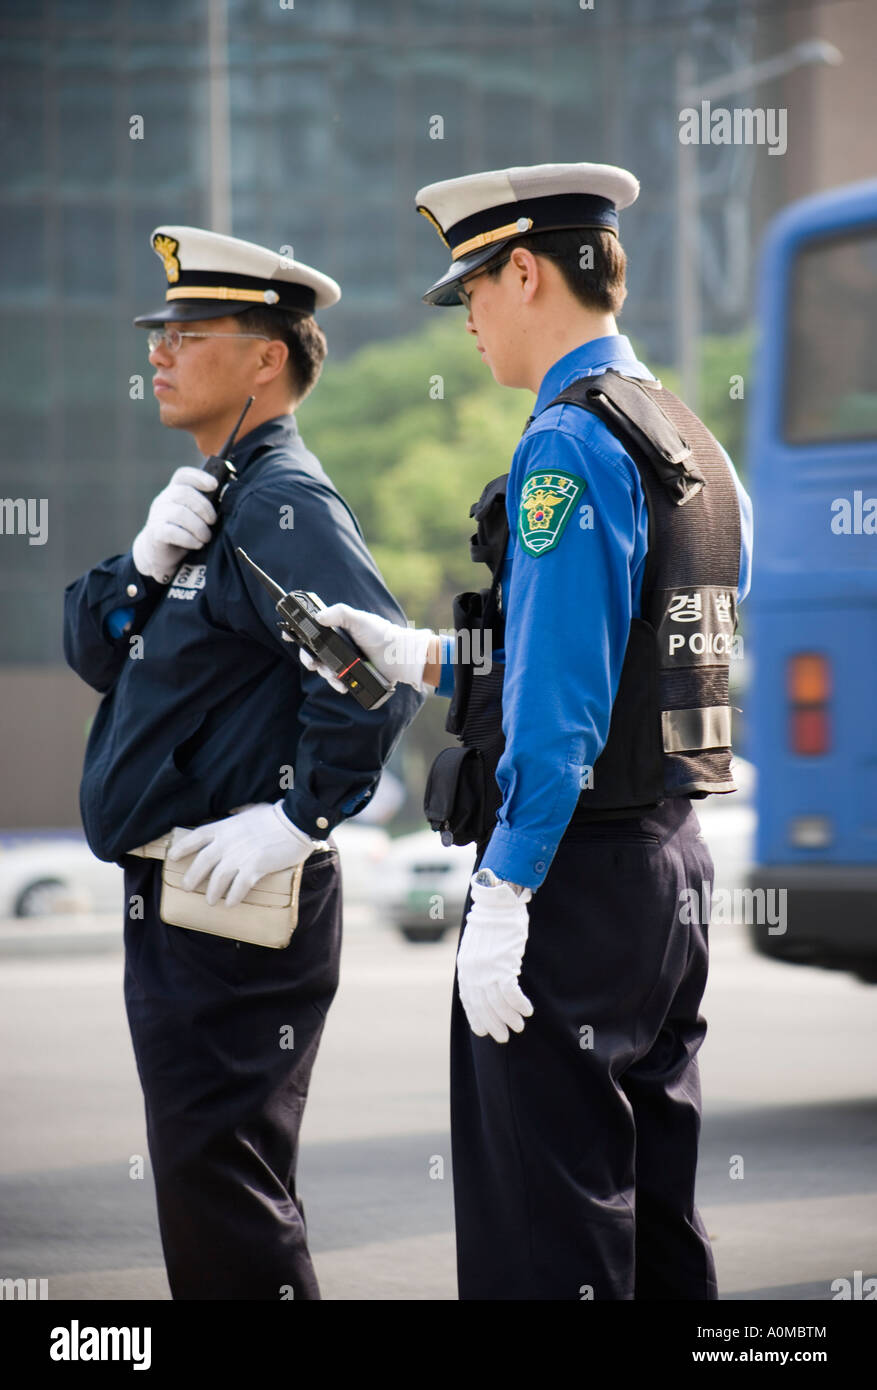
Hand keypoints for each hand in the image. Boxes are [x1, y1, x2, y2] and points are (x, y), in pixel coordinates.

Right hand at [131, 466, 218, 583]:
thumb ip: (206, 506)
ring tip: (206, 537)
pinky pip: (172, 531)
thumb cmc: (185, 533)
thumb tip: (228, 499)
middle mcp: (163, 500)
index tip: (214, 485)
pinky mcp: (155, 533)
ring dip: (199, 526)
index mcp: (174, 492)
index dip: (199, 477)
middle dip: (204, 507)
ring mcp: (157, 516)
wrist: (162, 556)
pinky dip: (189, 538)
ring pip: (179, 513)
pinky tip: (197, 544)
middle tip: (213, 521)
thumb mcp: (195, 516)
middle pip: (184, 493)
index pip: (183, 475)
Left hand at [166, 801, 316, 907]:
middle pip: (202, 862)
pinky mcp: (254, 867)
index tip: (172, 858)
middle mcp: (227, 842)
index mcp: (224, 827)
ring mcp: (240, 856)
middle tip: (188, 887)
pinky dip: (233, 897)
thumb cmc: (274, 816)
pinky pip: (238, 887)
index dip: (182, 848)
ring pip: (218, 879)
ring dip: (212, 892)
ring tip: (211, 901)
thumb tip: (234, 811)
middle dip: (192, 877)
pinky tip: (230, 903)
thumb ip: (238, 814)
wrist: (295, 822)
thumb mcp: (250, 811)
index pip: (196, 837)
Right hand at [285, 603, 433, 692]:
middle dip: (308, 659)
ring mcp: (344, 662)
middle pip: (313, 653)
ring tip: (334, 676)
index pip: (312, 631)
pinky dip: (337, 684)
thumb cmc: (381, 634)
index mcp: (337, 631)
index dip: (298, 633)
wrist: (399, 656)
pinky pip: (337, 681)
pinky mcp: (351, 675)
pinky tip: (342, 685)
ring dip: (325, 674)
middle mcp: (338, 646)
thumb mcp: (359, 619)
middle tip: (312, 663)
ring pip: (323, 670)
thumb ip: (339, 614)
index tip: (288, 635)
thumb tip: (318, 617)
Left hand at [457, 870, 533, 1042]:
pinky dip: (519, 1004)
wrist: (497, 903)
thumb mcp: (476, 947)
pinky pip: (511, 992)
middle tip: (503, 1037)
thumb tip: (484, 984)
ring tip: (519, 1027)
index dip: (477, 1018)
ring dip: (509, 1017)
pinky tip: (527, 1011)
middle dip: (493, 1024)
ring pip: (497, 1002)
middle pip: (483, 1005)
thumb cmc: (492, 923)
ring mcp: (487, 968)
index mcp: (465, 967)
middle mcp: (473, 970)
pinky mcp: (503, 964)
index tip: (484, 1031)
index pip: (468, 1000)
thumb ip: (478, 966)